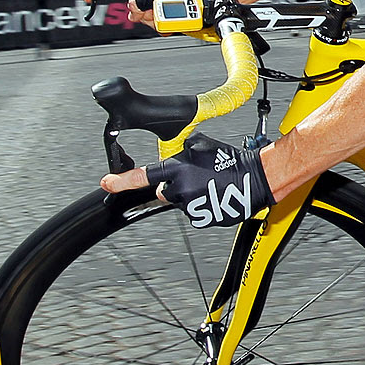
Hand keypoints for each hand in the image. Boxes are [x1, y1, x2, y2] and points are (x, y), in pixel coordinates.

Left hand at [101, 133, 274, 226]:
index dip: (122, 181)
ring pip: (180, 203)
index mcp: (179, 169)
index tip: (107, 183)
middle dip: (174, 186)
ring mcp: (191, 206)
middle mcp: (181, 189)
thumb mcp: (203, 145)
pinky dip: (202, 207)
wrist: (257, 179)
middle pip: (164, 191)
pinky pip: (194, 213)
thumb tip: (175, 154)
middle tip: (194, 179)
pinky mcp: (202, 219)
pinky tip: (215, 197)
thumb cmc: (233, 161)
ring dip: (190, 196)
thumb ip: (182, 151)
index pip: (144, 176)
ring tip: (211, 187)